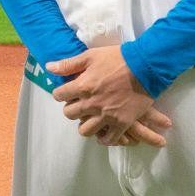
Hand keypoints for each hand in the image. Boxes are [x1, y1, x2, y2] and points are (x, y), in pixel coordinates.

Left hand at [49, 46, 171, 146]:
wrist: (145, 67)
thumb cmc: (117, 59)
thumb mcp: (90, 56)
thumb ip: (69, 64)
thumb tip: (49, 68)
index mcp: (82, 86)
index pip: (59, 95)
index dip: (60, 93)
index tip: (66, 92)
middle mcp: (92, 103)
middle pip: (69, 114)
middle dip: (71, 108)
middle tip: (78, 104)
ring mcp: (107, 115)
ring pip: (85, 130)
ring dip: (85, 124)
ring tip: (89, 118)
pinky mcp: (122, 123)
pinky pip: (109, 139)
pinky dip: (104, 138)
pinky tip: (103, 133)